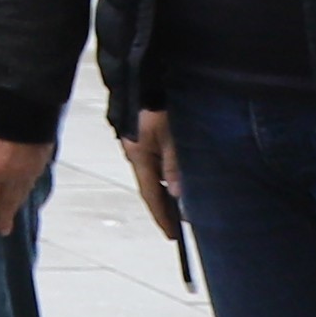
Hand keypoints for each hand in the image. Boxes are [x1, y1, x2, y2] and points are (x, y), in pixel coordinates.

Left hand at [0, 126, 47, 238]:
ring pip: (21, 193)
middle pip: (6, 202)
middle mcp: (11, 174)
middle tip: (1, 231)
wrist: (16, 93)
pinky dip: (25, 190)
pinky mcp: (42, 157)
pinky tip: (22, 193)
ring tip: (11, 217)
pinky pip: (32, 180)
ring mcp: (29, 166)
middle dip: (2, 218)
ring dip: (15, 206)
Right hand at [122, 109, 183, 243]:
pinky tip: (174, 184)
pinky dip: (164, 179)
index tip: (171, 235)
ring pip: (153, 178)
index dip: (161, 216)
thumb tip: (177, 193)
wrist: (145, 81)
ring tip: (179, 212)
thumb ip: (173, 164)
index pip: (150, 194)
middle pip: (149, 189)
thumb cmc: (158, 106)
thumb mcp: (170, 136)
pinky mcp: (144, 140)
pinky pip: (155, 166)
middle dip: (163, 210)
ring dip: (165, 195)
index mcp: (138, 156)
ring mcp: (138, 147)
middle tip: (176, 230)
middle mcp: (135, 154)